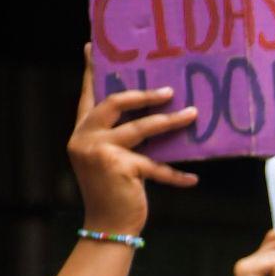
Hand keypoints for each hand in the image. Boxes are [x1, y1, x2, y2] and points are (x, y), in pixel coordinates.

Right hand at [68, 44, 197, 236]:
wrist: (107, 227)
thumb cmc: (114, 193)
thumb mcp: (111, 161)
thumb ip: (120, 139)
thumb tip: (153, 117)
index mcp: (82, 132)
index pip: (88, 96)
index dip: (91, 72)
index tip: (92, 48)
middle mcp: (85, 138)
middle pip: (115, 103)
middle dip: (144, 95)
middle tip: (170, 91)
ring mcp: (100, 152)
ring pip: (142, 129)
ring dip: (171, 122)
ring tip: (193, 115)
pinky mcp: (121, 168)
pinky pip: (157, 167)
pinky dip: (176, 175)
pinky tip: (193, 180)